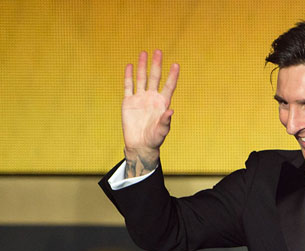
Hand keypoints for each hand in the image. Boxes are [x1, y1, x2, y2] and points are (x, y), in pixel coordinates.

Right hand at [121, 50, 178, 177]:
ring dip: (142, 66)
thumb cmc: (154, 139)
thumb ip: (166, 121)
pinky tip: (129, 65)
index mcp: (162, 103)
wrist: (140, 144)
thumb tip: (171, 111)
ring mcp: (140, 98)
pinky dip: (128, 76)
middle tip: (158, 51)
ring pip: (141, 78)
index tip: (176, 65)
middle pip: (155, 77)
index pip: (169, 86)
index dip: (172, 76)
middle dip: (156, 64)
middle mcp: (152, 97)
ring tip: (143, 53)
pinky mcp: (128, 102)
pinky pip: (128, 86)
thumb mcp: (162, 131)